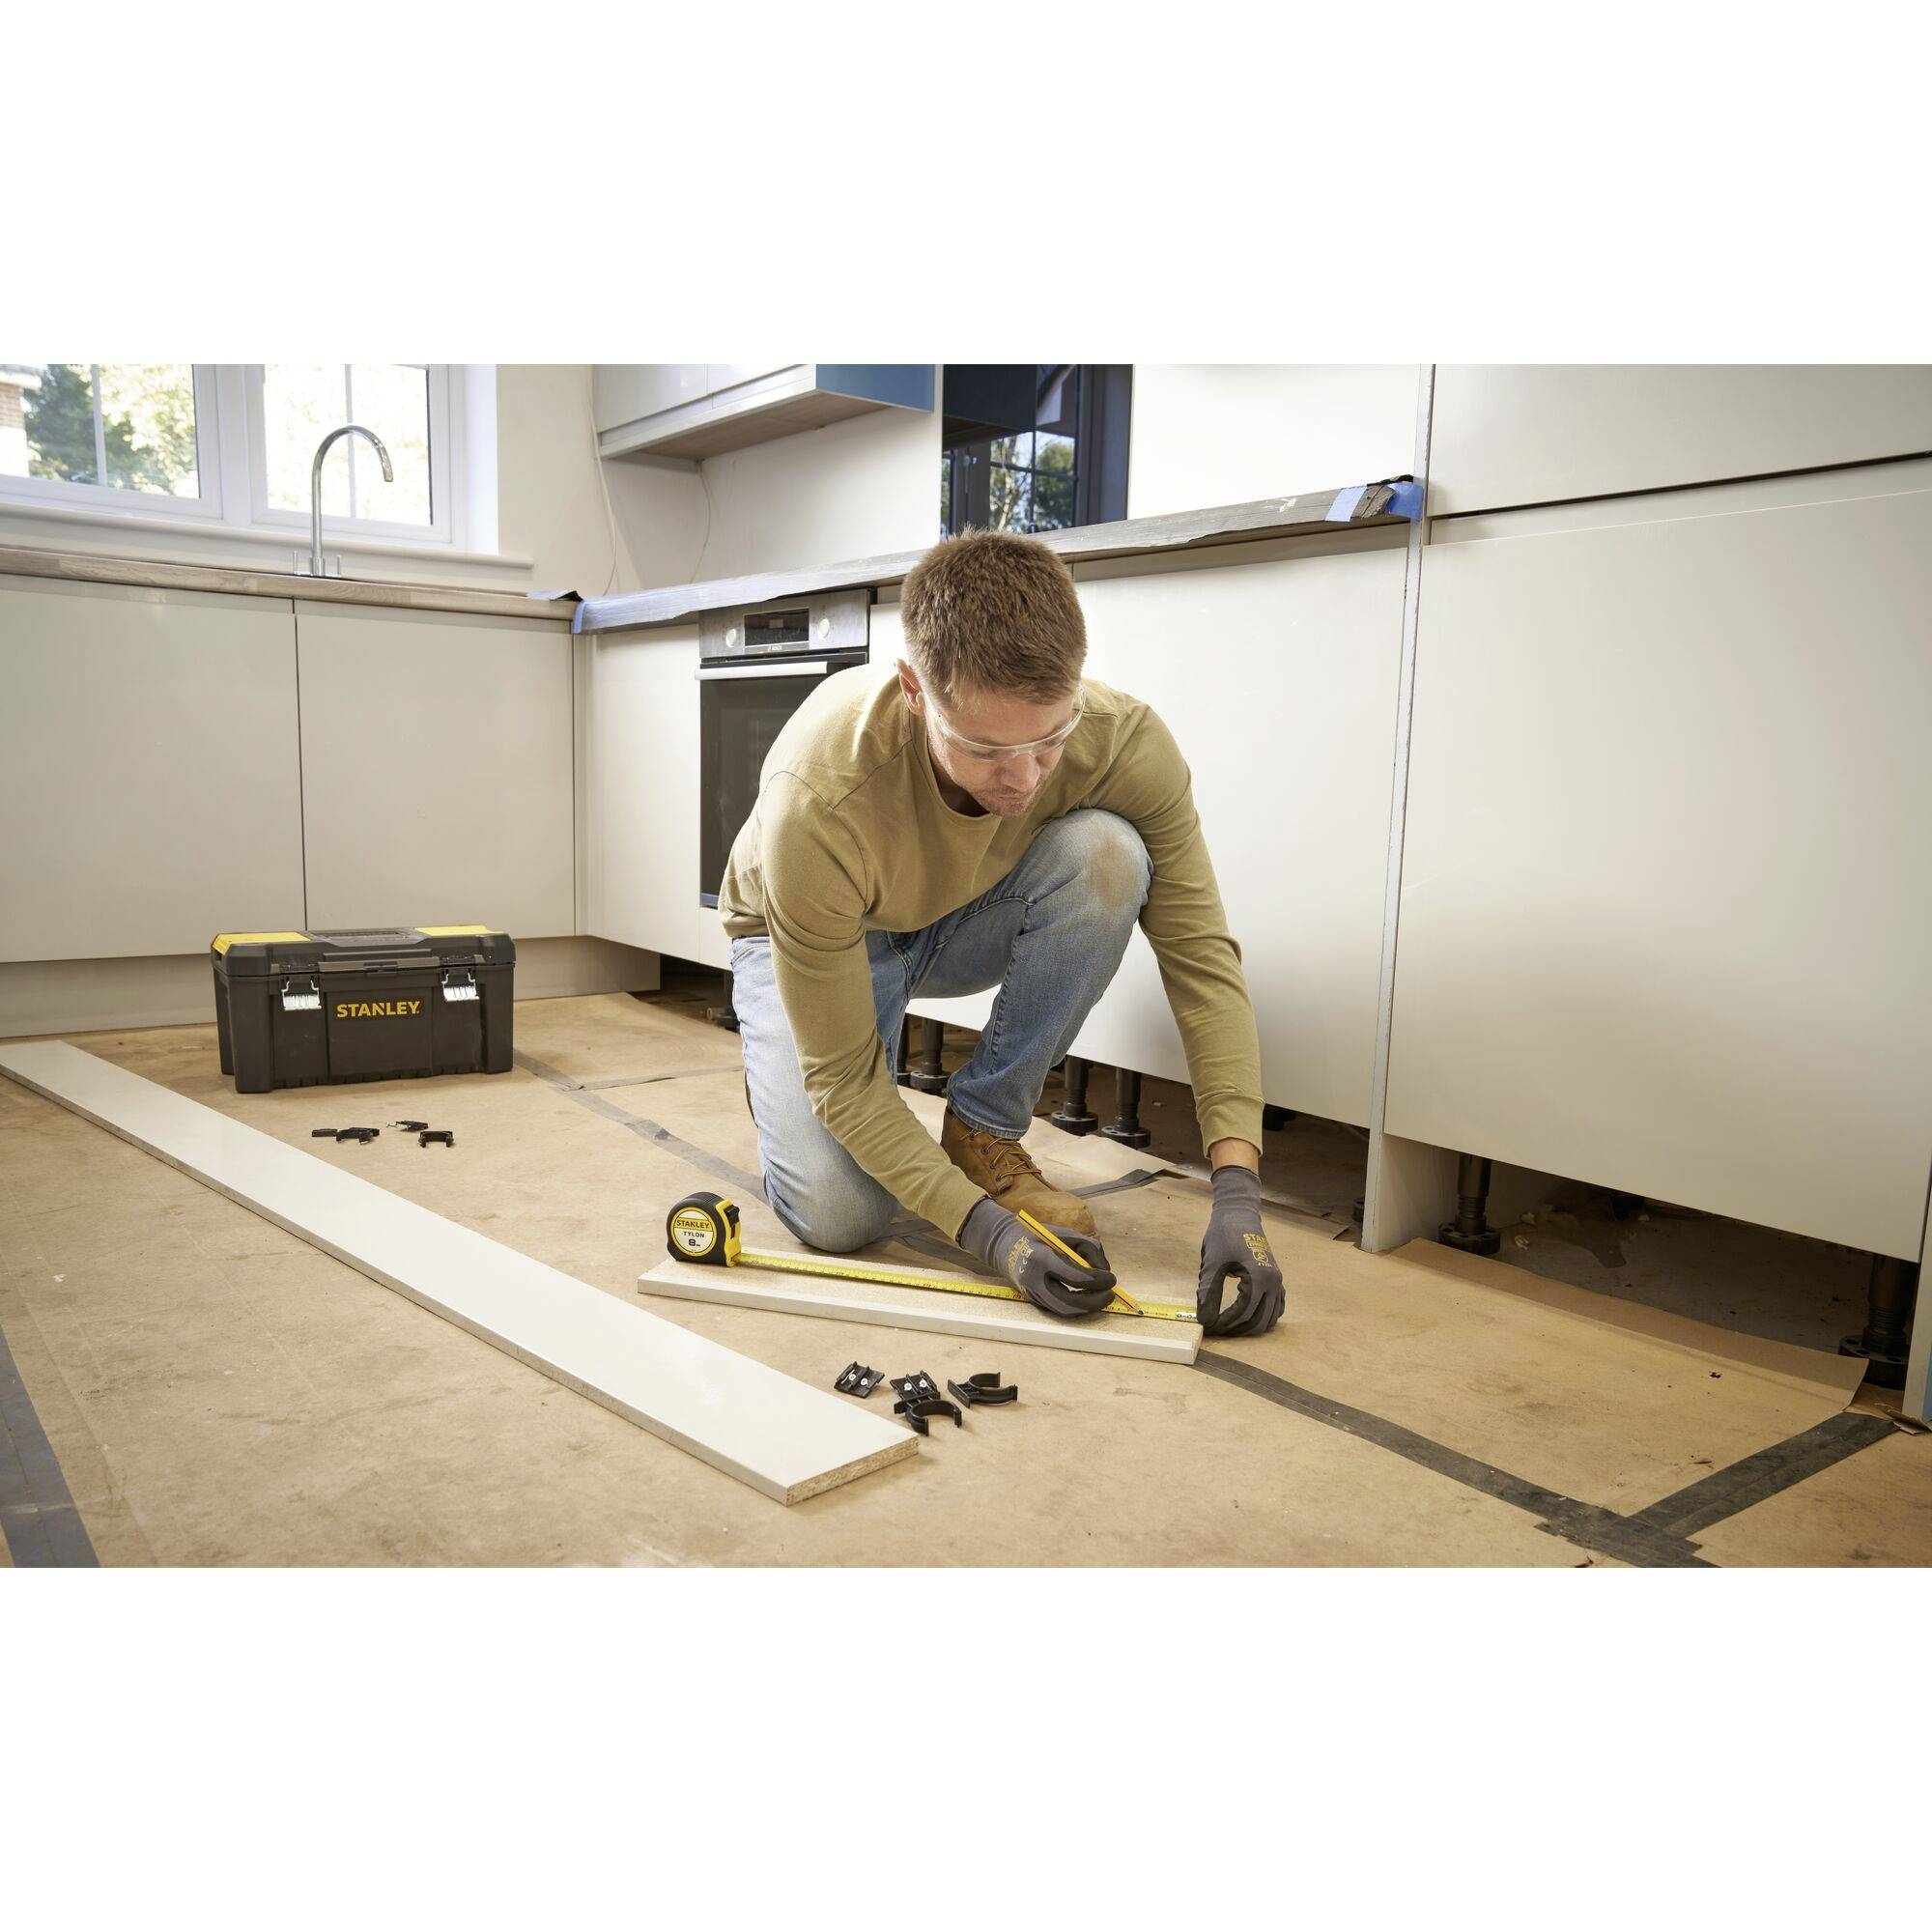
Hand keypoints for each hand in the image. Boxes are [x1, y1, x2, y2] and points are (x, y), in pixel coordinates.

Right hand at [957, 1198, 1118, 1319]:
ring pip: (1065, 1311)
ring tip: (1101, 1297)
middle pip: (1070, 1303)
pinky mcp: (1032, 1300)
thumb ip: (1087, 1248)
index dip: (1099, 1281)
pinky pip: (1058, 1309)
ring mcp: (1032, 1293)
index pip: (1076, 1278)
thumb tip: (1105, 1270)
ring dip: (1087, 1308)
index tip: (1112, 1279)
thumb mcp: (1063, 1234)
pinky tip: (1087, 1298)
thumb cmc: (1036, 1235)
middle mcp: (1035, 1280)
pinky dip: (1076, 1307)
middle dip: (1095, 1302)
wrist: (1003, 1244)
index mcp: (1042, 1259)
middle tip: (1110, 1295)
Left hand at [1197, 1166, 1284, 1336]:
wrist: (1238, 1214)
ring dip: (1250, 1326)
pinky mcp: (1276, 1280)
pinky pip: (1276, 1307)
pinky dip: (1263, 1317)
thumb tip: (1204, 1321)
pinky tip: (1245, 1317)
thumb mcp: (1212, 1264)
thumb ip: (1208, 1293)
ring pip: (1269, 1318)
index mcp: (1259, 1278)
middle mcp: (1274, 1283)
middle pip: (1259, 1322)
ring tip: (1227, 1326)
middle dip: (1236, 1330)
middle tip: (1215, 1330)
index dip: (1223, 1325)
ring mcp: (1278, 1282)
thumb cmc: (1223, 1235)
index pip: (1243, 1314)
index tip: (1207, 1328)